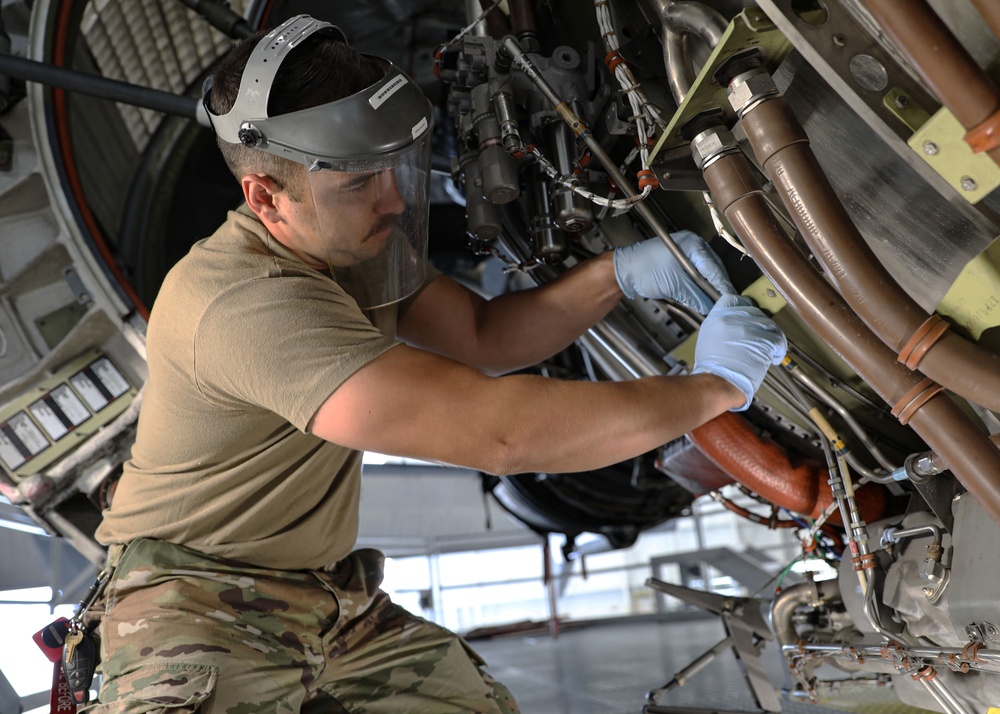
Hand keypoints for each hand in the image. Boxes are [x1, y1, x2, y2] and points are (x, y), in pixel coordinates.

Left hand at [613, 231, 735, 313]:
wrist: (624, 271)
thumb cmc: (643, 269)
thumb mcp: (673, 284)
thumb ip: (694, 295)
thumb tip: (709, 306)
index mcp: (692, 244)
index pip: (714, 267)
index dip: (722, 285)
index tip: (729, 299)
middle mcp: (692, 247)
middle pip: (712, 270)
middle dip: (716, 288)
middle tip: (723, 304)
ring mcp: (686, 255)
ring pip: (704, 275)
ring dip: (707, 289)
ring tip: (713, 303)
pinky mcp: (679, 265)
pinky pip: (695, 277)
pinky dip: (698, 288)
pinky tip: (701, 298)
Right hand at [691, 294, 786, 410]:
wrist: (718, 382)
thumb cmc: (712, 367)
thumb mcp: (708, 338)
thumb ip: (721, 325)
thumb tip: (734, 323)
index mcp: (718, 316)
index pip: (734, 300)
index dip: (743, 307)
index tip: (747, 316)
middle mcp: (734, 318)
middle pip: (755, 312)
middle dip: (758, 326)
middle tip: (758, 338)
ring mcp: (750, 328)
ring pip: (769, 325)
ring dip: (770, 338)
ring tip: (767, 350)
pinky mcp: (764, 340)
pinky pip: (778, 339)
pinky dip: (778, 350)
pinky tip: (772, 358)